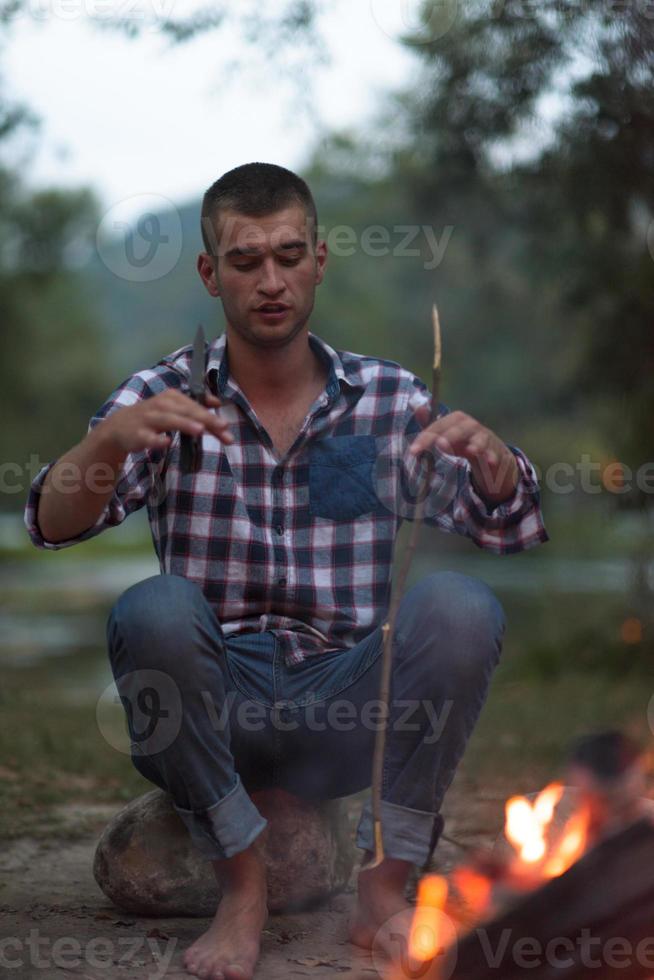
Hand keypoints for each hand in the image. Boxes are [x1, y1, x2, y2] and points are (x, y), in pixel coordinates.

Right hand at [100, 390, 232, 454]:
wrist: (119, 427)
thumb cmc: (152, 417)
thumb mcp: (173, 407)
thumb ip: (194, 406)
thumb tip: (217, 402)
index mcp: (171, 398)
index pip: (194, 406)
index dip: (211, 416)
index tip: (226, 426)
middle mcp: (161, 406)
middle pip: (185, 412)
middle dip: (205, 419)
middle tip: (223, 427)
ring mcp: (148, 420)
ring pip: (168, 420)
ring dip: (184, 424)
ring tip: (200, 430)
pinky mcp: (138, 435)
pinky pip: (148, 438)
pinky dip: (157, 440)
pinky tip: (167, 443)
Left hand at [409, 408, 518, 503]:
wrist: (491, 452)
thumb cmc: (465, 442)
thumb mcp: (448, 434)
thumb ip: (432, 425)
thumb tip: (418, 408)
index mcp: (456, 420)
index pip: (439, 425)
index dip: (426, 436)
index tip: (414, 451)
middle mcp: (471, 426)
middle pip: (460, 428)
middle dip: (450, 436)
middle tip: (440, 444)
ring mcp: (485, 438)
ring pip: (481, 438)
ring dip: (476, 444)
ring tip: (471, 451)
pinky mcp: (496, 450)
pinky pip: (494, 452)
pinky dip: (492, 456)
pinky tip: (490, 461)